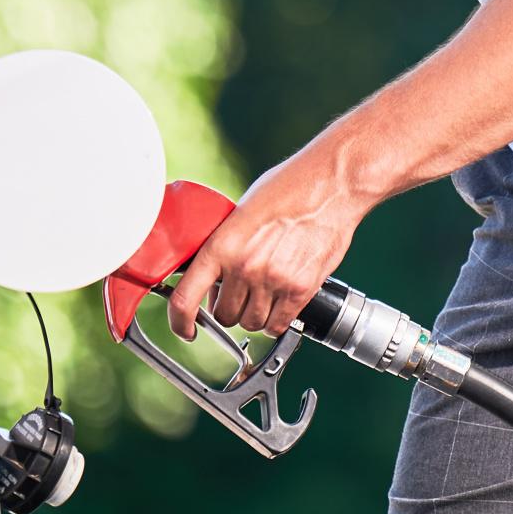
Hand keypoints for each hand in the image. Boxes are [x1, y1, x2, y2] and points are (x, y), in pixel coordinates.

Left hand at [168, 148, 371, 342]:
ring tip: (266, 292)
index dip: (180, 322)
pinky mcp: (301, 289)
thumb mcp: (242, 212)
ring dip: (255, 313)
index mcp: (222, 245)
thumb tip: (214, 277)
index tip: (185, 328)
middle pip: (224, 315)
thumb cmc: (289, 188)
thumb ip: (225, 246)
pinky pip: (279, 325)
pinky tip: (282, 302)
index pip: (185, 299)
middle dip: (229, 307)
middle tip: (241, 291)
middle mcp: (244, 267)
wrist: (332, 184)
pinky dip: (277, 320)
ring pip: (252, 322)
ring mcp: (274, 280)